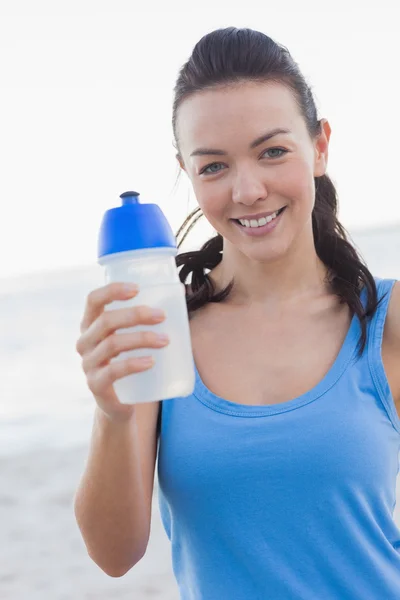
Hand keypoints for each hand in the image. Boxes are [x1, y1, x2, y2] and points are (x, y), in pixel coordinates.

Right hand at [75, 282, 168, 421]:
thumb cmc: (128, 362)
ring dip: (142, 338)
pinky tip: (151, 361)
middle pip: (106, 320)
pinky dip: (134, 364)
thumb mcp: (130, 339)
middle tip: (162, 315)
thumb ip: (144, 319)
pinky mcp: (96, 385)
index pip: (93, 300)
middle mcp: (84, 342)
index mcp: (90, 325)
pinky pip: (114, 371)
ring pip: (113, 344)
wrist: (119, 404)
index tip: (137, 289)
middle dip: (136, 315)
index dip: (112, 291)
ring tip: (165, 340)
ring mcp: (88, 364)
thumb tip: (181, 293)